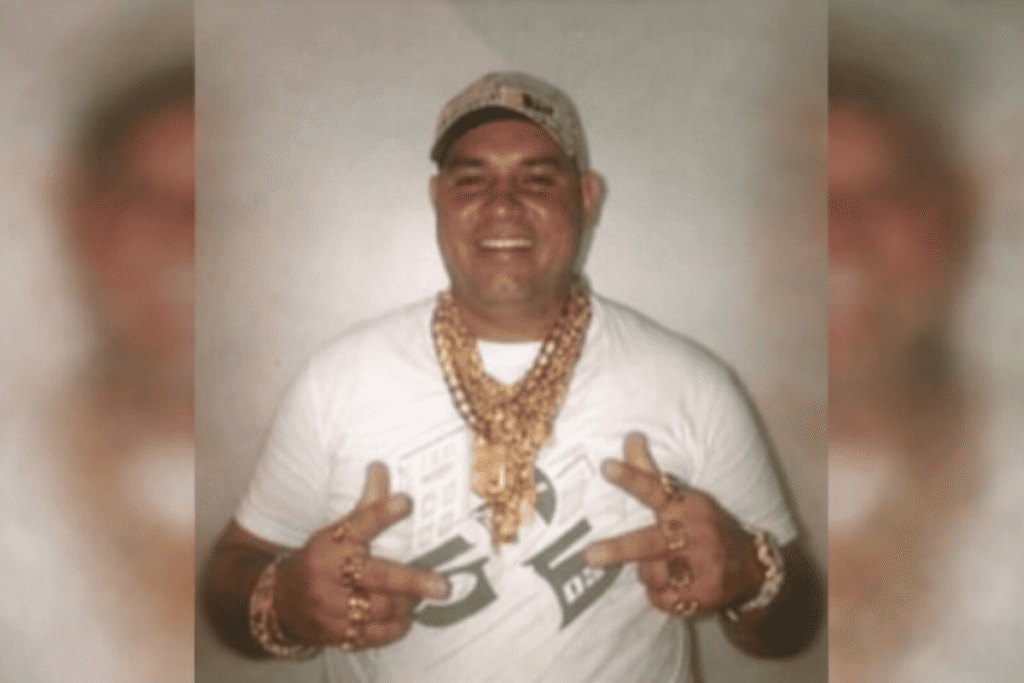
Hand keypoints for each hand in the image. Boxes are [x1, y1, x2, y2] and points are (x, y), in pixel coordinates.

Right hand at [273, 462, 450, 649]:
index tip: (405, 501)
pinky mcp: (334, 633)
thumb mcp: (334, 531)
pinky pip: (371, 635)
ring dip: (406, 606)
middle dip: (412, 581)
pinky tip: (402, 619)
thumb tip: (381, 467)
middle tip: (441, 585)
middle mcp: (329, 574)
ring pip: (378, 609)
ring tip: (420, 599)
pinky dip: (392, 628)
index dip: (381, 512)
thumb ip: (365, 505)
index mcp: (331, 543)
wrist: (278, 603)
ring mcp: (330, 607)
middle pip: (376, 576)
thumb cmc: (319, 560)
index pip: (358, 523)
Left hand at [583, 432, 763, 616]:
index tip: (606, 467)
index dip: (631, 478)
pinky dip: (659, 594)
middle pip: (648, 543)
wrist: (750, 569)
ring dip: (646, 572)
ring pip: (650, 573)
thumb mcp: (684, 498)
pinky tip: (674, 585)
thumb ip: (650, 473)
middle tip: (588, 555)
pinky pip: (661, 598)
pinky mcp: (702, 594)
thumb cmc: (705, 526)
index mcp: (686, 505)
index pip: (655, 489)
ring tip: (662, 565)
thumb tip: (631, 436)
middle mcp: (694, 534)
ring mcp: (700, 566)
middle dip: (618, 549)